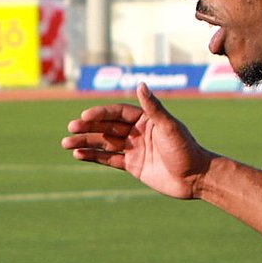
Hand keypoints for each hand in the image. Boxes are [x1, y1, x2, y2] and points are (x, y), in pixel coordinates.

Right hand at [61, 84, 212, 199]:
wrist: (195, 178)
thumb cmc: (186, 149)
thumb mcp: (169, 127)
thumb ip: (153, 107)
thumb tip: (141, 84)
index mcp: (146, 119)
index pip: (117, 113)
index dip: (100, 114)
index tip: (85, 116)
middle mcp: (137, 131)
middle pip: (107, 127)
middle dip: (88, 127)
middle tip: (70, 127)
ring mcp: (133, 148)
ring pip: (104, 143)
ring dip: (85, 142)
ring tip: (66, 143)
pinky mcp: (132, 165)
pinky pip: (108, 159)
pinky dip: (93, 157)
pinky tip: (78, 155)